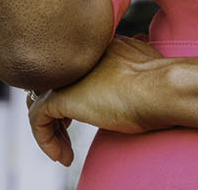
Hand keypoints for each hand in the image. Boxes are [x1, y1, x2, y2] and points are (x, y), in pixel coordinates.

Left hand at [27, 34, 167, 165]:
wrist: (158, 88)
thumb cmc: (159, 79)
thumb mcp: (144, 56)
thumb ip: (133, 52)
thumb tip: (141, 41)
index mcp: (93, 45)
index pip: (71, 67)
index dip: (74, 89)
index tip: (86, 109)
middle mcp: (74, 56)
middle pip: (50, 81)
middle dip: (56, 108)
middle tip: (68, 129)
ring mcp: (65, 76)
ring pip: (40, 101)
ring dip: (51, 130)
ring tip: (65, 151)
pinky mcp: (58, 97)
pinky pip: (37, 120)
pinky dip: (46, 141)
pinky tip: (63, 156)